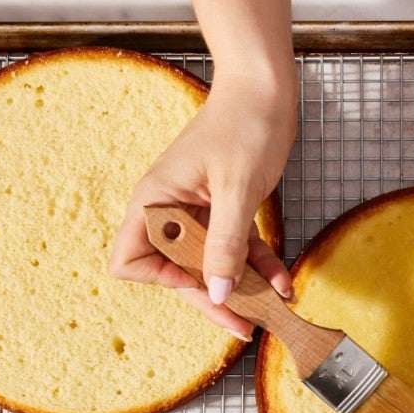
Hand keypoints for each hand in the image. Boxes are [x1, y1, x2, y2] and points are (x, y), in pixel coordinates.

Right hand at [109, 73, 296, 340]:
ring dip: (241, 287)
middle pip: (177, 272)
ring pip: (210, 265)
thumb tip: (218, 292)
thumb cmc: (245, 124)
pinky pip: (235, 249)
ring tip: (272, 307)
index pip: (130, 261)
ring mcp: (197, 212)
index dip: (160, 281)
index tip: (198, 284)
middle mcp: (170, 211)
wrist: (268, 87)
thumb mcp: (237, 189)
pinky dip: (257, 265)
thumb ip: (226, 244)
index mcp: (155, 202)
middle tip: (244, 325)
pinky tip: (283, 279)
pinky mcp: (224, 210)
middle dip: (211, 299)